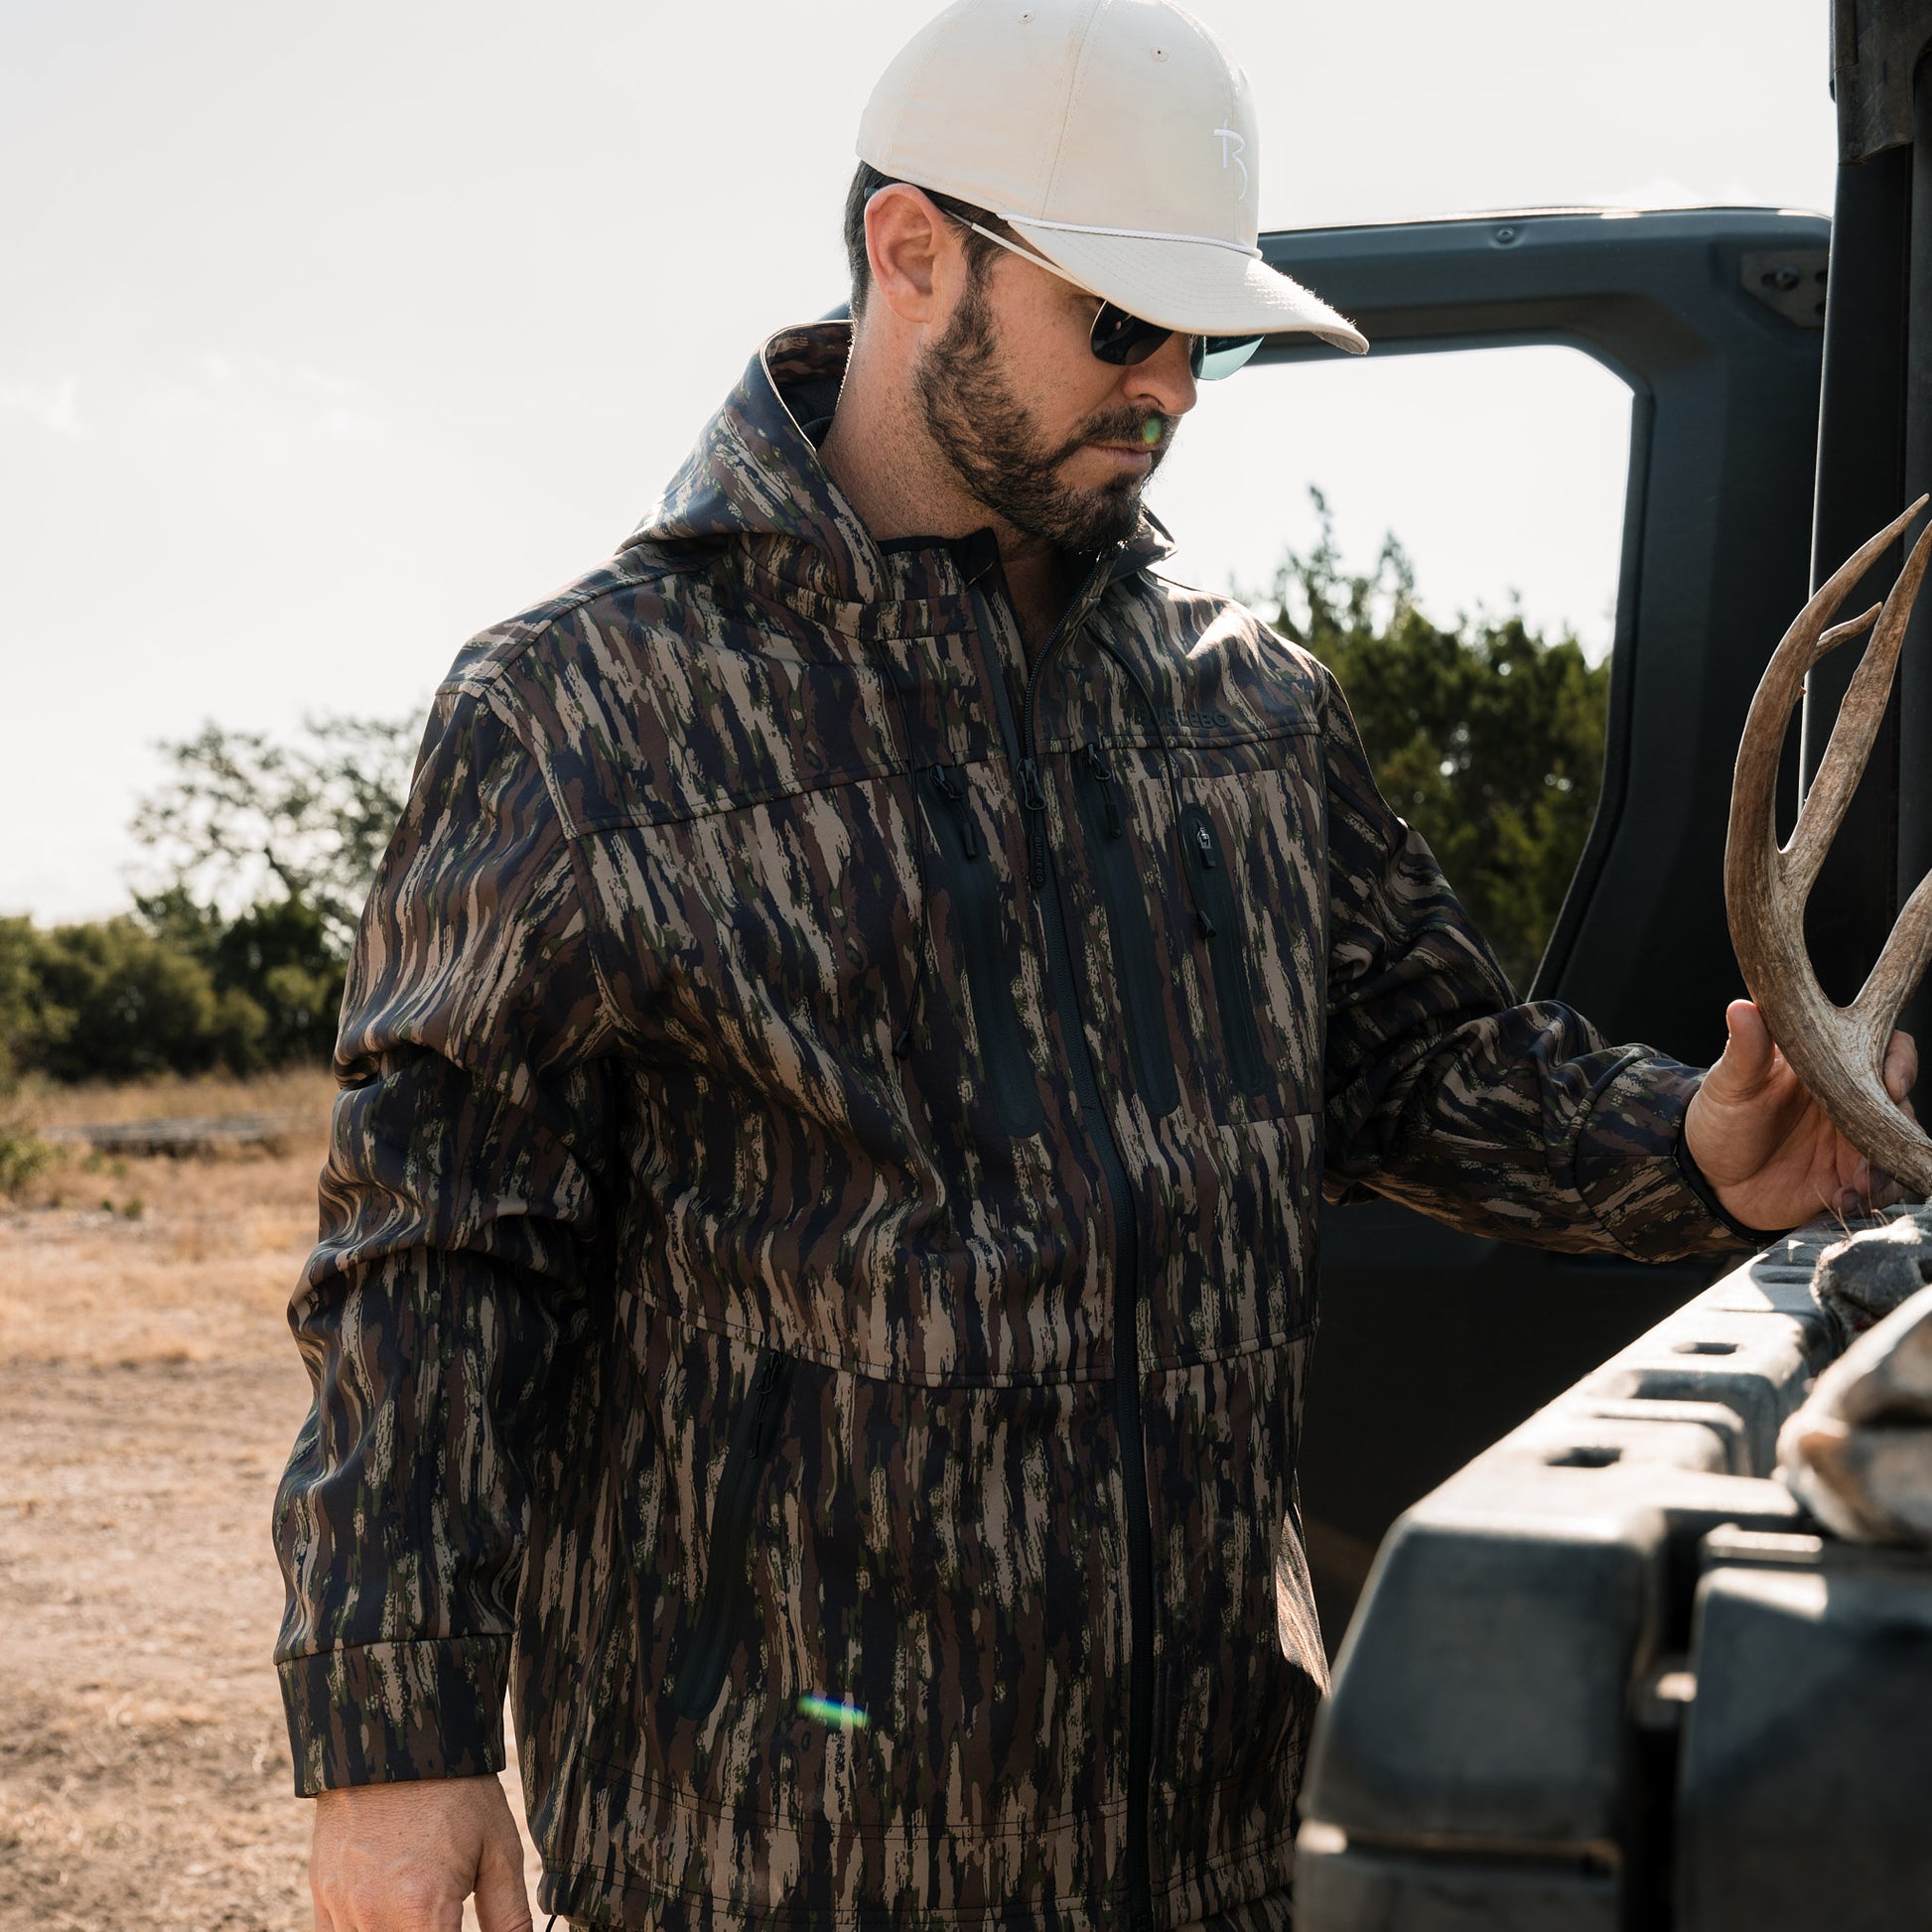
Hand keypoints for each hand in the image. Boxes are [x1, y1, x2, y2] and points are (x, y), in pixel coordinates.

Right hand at [309, 1775, 532, 1931]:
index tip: (464, 1928)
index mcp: (423, 1907)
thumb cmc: (455, 1791)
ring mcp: (341, 1910)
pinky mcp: (322, 1899)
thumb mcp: (497, 1848)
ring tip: (422, 1908)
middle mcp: (373, 1917)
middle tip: (448, 1917)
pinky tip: (394, 1913)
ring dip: (403, 1931)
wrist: (397, 1738)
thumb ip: (508, 1916)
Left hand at [1684, 999, 1917, 1232]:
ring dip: (1887, 1166)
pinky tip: (1843, 1202)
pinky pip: (1885, 1185)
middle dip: (1899, 1124)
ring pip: (1901, 1146)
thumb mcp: (1730, 1084)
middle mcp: (1853, 1097)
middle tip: (1873, 1144)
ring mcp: (1857, 1138)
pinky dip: (1875, 1196)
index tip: (1889, 1083)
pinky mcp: (1854, 1177)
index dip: (1898, 1061)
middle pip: (1903, 1101)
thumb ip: (1744, 1050)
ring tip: (1856, 1185)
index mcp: (1830, 1062)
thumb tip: (1743, 1008)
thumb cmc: (1721, 1117)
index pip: (1886, 1047)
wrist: (1709, 1175)